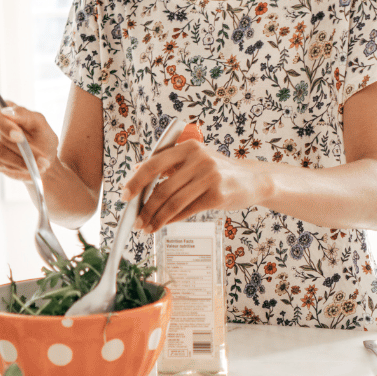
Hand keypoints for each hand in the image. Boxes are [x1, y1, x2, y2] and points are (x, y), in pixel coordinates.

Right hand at [0, 102, 58, 180]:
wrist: (42, 158)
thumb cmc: (40, 136)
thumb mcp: (39, 123)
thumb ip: (25, 115)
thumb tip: (7, 112)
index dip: (5, 127)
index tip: (19, 137)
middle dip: (19, 149)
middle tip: (36, 157)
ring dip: (22, 161)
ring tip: (42, 165)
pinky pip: (2, 165)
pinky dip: (19, 168)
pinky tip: (32, 169)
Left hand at [123, 141, 265, 232]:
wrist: (252, 180)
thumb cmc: (219, 171)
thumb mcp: (196, 159)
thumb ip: (169, 164)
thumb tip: (137, 173)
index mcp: (189, 147)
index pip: (154, 164)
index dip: (136, 181)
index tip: (125, 196)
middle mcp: (199, 159)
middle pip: (162, 188)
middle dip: (145, 208)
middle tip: (136, 221)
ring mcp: (209, 177)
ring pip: (173, 203)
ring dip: (156, 218)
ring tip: (147, 228)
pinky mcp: (217, 195)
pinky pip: (187, 210)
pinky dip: (172, 220)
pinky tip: (163, 225)